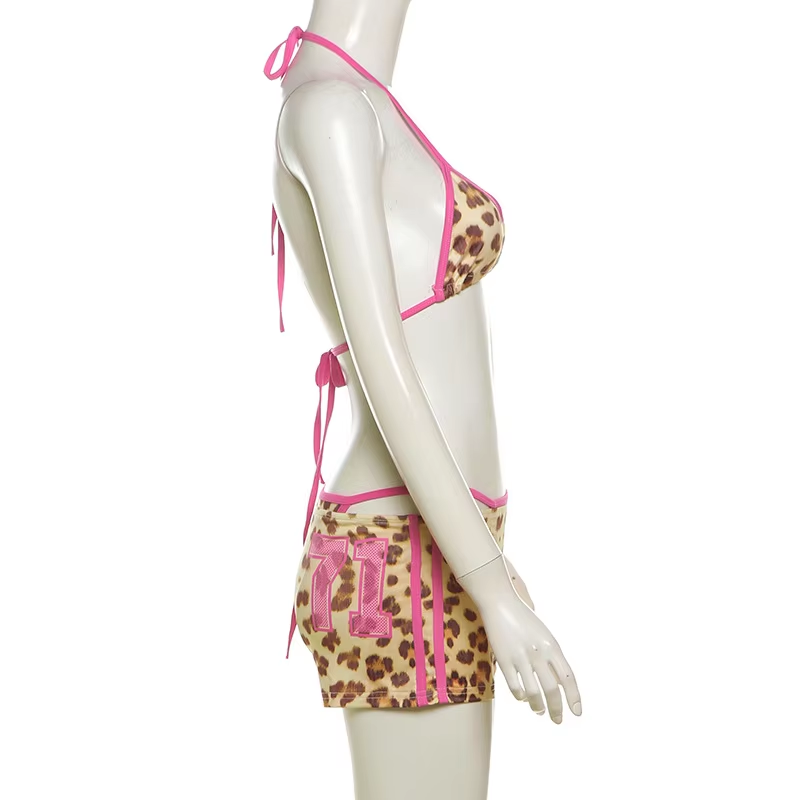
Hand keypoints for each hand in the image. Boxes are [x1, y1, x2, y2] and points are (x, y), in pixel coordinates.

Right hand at [459, 557, 581, 722]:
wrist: (500, 602)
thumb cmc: (523, 619)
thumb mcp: (544, 635)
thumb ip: (552, 657)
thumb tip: (560, 684)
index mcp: (552, 645)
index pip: (568, 678)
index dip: (574, 697)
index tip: (577, 712)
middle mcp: (539, 652)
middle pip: (552, 689)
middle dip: (557, 708)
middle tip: (558, 720)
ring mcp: (521, 656)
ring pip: (533, 692)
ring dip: (538, 706)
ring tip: (539, 711)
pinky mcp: (504, 659)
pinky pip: (515, 686)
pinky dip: (520, 696)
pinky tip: (523, 698)